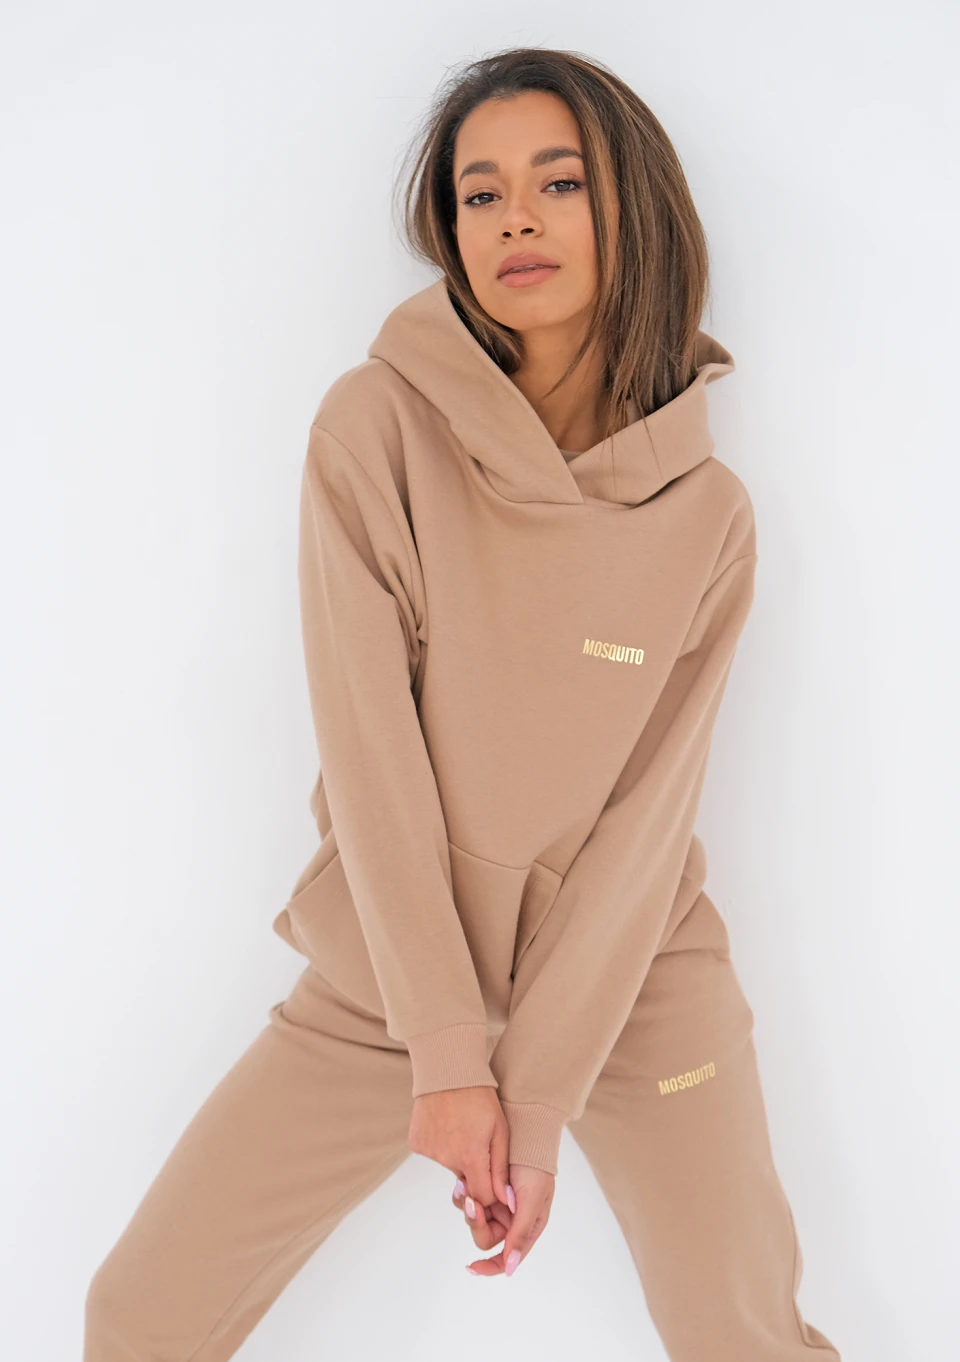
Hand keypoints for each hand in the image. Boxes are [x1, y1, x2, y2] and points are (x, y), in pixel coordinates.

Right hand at [407, 1086, 510, 1209]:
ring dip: (457, 1154)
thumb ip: (501, 1168)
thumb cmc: (480, 1097)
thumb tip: (505, 1201)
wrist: (448, 1069)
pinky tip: (446, 1123)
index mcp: (471, 1157)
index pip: (482, 1197)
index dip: (491, 1192)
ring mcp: (429, 1151)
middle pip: (465, 1180)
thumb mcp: (500, 1130)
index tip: (494, 1178)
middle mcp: (447, 1158)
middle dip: (474, 1168)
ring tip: (462, 1126)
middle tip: (478, 1139)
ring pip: (449, 1165)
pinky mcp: (416, 1143)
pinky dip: (441, 1144)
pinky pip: (433, 1152)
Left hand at [453, 1162, 554, 1276]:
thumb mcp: (531, 1200)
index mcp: (526, 1227)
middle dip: (477, 1222)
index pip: (507, 1257)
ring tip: (464, 1185)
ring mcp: (495, 1203)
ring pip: (474, 1218)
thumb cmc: (534, 1168)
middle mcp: (510, 1219)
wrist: (525, 1131)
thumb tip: (511, 1269)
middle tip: (474, 1202)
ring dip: (468, 1205)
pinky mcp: (482, 1188)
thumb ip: (520, 1233)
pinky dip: (463, 1193)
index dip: (490, 1266)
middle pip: (485, 1236)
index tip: (472, 1267)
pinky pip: (467, 1200)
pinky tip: (462, 1181)